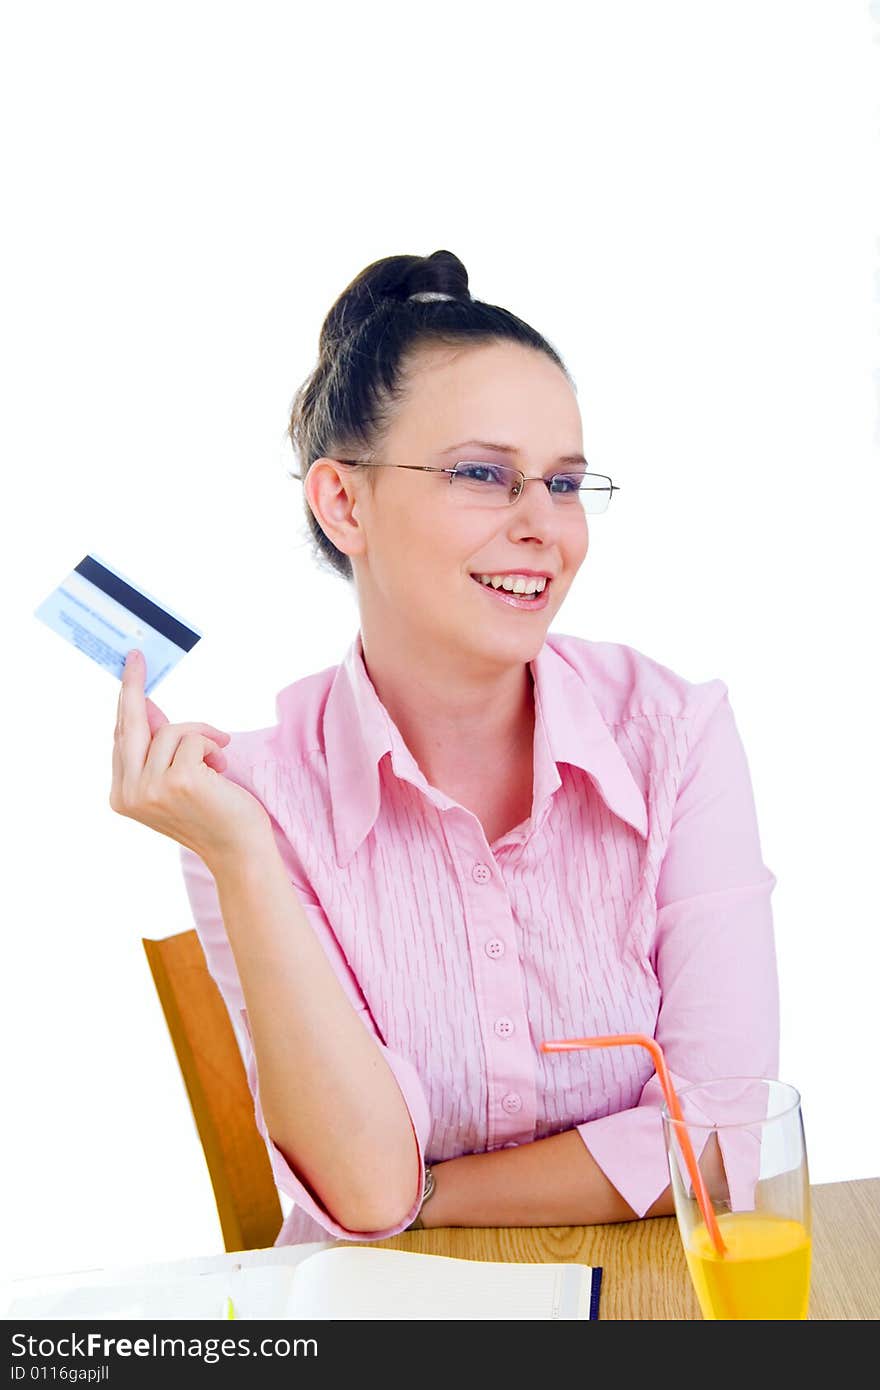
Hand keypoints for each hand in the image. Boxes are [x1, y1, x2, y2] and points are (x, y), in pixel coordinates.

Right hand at [109, 649, 271, 867]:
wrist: (239, 849)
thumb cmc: (212, 812)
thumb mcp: (178, 775)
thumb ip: (157, 745)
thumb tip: (143, 703)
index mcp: (122, 795)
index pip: (121, 738)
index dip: (126, 703)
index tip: (130, 670)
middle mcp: (129, 793)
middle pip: (130, 725)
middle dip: (133, 688)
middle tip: (137, 657)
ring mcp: (150, 789)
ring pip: (170, 730)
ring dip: (201, 735)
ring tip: (218, 757)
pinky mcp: (178, 781)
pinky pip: (193, 738)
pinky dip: (212, 745)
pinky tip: (222, 768)